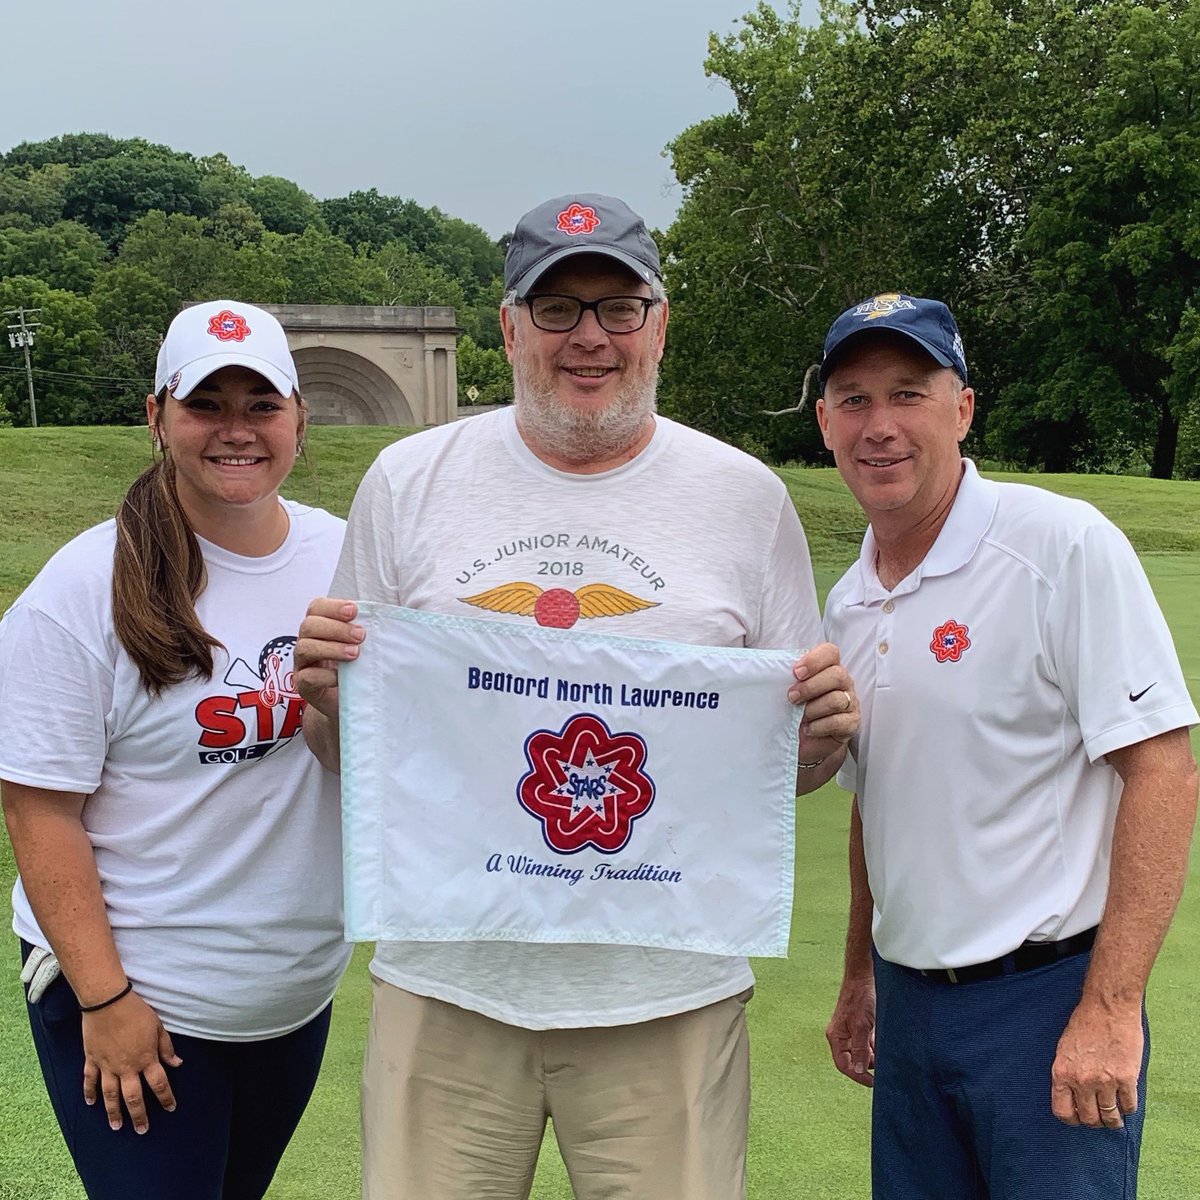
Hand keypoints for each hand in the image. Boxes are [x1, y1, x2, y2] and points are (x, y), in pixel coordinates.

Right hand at [82, 991, 181, 1133]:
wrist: (108, 1002)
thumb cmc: (136, 1011)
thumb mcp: (158, 1026)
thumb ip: (166, 1047)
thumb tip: (177, 1063)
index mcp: (146, 1058)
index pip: (159, 1084)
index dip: (166, 1097)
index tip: (170, 1108)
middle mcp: (126, 1067)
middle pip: (133, 1097)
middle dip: (139, 1115)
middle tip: (142, 1130)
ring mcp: (107, 1065)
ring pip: (110, 1095)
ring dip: (113, 1112)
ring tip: (116, 1126)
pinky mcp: (92, 1060)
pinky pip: (89, 1081)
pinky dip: (89, 1093)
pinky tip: (90, 1104)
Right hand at [294, 597, 364, 719]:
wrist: (350, 702)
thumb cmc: (356, 670)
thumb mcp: (361, 647)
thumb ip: (364, 632)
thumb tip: (385, 618)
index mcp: (320, 628)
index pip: (316, 608)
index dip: (333, 607)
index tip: (354, 611)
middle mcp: (307, 642)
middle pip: (309, 626)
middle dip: (336, 628)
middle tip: (361, 635)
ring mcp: (303, 664)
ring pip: (305, 648)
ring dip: (332, 648)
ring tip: (355, 654)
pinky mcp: (304, 686)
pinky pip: (308, 677)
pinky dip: (326, 675)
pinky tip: (341, 677)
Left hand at [788, 642, 858, 762]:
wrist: (803, 740)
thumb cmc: (795, 710)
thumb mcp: (790, 690)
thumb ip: (787, 677)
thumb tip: (774, 670)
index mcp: (828, 668)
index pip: (830, 653)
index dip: (814, 660)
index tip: (796, 673)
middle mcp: (843, 683)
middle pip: (836, 675)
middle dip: (810, 687)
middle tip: (792, 697)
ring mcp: (850, 703)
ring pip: (836, 699)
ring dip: (813, 709)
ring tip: (800, 716)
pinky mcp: (851, 724)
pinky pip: (838, 722)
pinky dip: (819, 726)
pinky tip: (808, 728)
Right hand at [826, 973, 875, 1086]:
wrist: (864, 977)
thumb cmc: (860, 998)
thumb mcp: (862, 1026)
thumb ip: (860, 1049)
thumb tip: (860, 1069)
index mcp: (836, 1037)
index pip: (844, 1065)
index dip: (858, 1075)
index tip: (873, 1082)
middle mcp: (841, 1036)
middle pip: (853, 1060)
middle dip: (868, 1065)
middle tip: (883, 1066)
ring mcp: (851, 1031)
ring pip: (862, 1053)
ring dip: (873, 1055)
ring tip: (885, 1050)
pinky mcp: (860, 1026)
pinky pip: (867, 1044)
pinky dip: (875, 1046)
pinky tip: (883, 1042)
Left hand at [1051, 998, 1141, 1127]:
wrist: (1108, 1007)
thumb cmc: (1084, 1023)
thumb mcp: (1064, 1049)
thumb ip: (1067, 1074)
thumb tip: (1072, 1097)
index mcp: (1062, 1073)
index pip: (1062, 1112)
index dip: (1072, 1118)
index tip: (1078, 1116)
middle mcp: (1082, 1081)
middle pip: (1088, 1119)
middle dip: (1094, 1121)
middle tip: (1099, 1116)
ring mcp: (1105, 1081)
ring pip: (1110, 1117)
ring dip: (1113, 1120)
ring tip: (1114, 1117)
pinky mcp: (1127, 1079)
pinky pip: (1129, 1107)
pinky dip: (1128, 1108)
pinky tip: (1125, 1101)